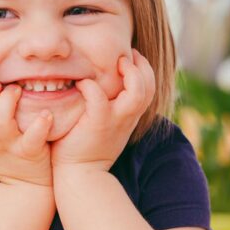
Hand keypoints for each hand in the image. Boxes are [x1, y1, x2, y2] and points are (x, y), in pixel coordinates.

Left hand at [51, 49, 155, 173]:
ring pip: (137, 92)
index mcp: (129, 116)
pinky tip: (82, 83)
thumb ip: (107, 107)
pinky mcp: (98, 124)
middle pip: (149, 86)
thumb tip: (98, 84)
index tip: (130, 57)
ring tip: (116, 62)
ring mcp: (115, 121)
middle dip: (142, 66)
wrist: (79, 176)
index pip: (149, 87)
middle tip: (126, 54)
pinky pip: (99, 99)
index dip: (144, 69)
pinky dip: (91, 87)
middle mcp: (127, 117)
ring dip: (130, 73)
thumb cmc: (85, 148)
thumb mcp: (104, 125)